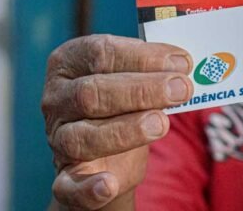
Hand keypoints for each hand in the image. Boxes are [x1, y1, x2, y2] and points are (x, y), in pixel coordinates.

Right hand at [42, 35, 193, 209]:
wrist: (108, 154)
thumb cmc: (124, 103)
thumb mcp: (134, 79)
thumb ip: (153, 70)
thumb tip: (186, 65)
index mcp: (69, 63)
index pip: (101, 52)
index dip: (143, 56)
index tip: (182, 62)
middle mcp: (56, 99)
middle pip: (93, 92)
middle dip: (143, 90)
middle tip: (182, 88)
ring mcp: (58, 139)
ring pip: (84, 137)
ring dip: (127, 130)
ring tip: (162, 123)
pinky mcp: (66, 177)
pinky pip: (70, 186)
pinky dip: (89, 188)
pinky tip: (109, 184)